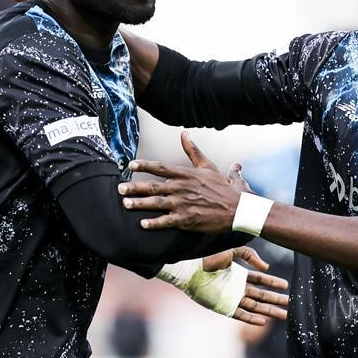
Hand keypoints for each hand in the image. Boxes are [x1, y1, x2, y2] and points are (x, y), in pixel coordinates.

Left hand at [119, 131, 245, 231]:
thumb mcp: (207, 165)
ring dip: (140, 204)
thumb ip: (192, 150)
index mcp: (185, 174)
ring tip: (125, 204)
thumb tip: (184, 134)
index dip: (144, 165)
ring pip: (156, 203)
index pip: (160, 168)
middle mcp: (181, 188)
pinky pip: (167, 221)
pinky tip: (143, 224)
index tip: (130, 164)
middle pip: (153, 186)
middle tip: (119, 188)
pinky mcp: (187, 219)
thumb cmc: (222, 187)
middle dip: (134, 187)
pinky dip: (154, 223)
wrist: (237, 208)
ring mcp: (183, 204)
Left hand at [202, 246, 287, 325]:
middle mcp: (237, 287)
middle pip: (261, 295)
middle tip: (290, 304)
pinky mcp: (224, 307)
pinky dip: (251, 319)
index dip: (273, 283)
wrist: (191, 268)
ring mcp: (231, 298)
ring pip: (254, 306)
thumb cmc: (208, 258)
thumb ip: (249, 255)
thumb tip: (266, 268)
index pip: (260, 280)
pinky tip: (263, 321)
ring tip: (284, 314)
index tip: (286, 286)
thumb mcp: (232, 251)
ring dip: (269, 311)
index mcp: (239, 275)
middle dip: (275, 300)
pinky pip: (241, 314)